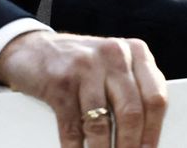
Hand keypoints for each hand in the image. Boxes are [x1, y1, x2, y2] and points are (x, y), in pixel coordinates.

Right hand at [0, 30, 166, 147]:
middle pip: (131, 112)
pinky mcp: (60, 82)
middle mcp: (114, 55)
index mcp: (135, 52)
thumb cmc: (80, 64)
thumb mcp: (112, 66)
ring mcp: (85, 67)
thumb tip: (146, 136)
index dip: (154, 132)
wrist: (31, 48)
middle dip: (130, 147)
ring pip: (102, 123)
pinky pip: (72, 127)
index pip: (155, 97)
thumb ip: (133, 90)